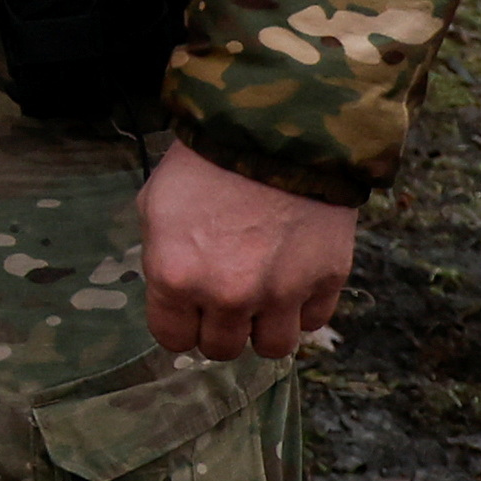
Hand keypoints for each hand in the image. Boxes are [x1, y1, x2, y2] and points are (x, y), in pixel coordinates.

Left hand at [139, 138, 356, 358]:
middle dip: (219, 327)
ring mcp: (281, 294)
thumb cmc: (204, 163)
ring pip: (272, 348)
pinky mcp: (325, 282)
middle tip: (224, 300)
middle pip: (222, 348)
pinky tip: (292, 280)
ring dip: (262, 328)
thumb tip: (174, 290)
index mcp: (176, 278)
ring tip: (260, 299)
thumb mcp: (156, 206)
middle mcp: (228, 296)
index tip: (187, 311)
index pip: (173, 338)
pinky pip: (311, 321)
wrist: (272, 132)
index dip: (179, 324)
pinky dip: (301, 308)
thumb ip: (162, 258)